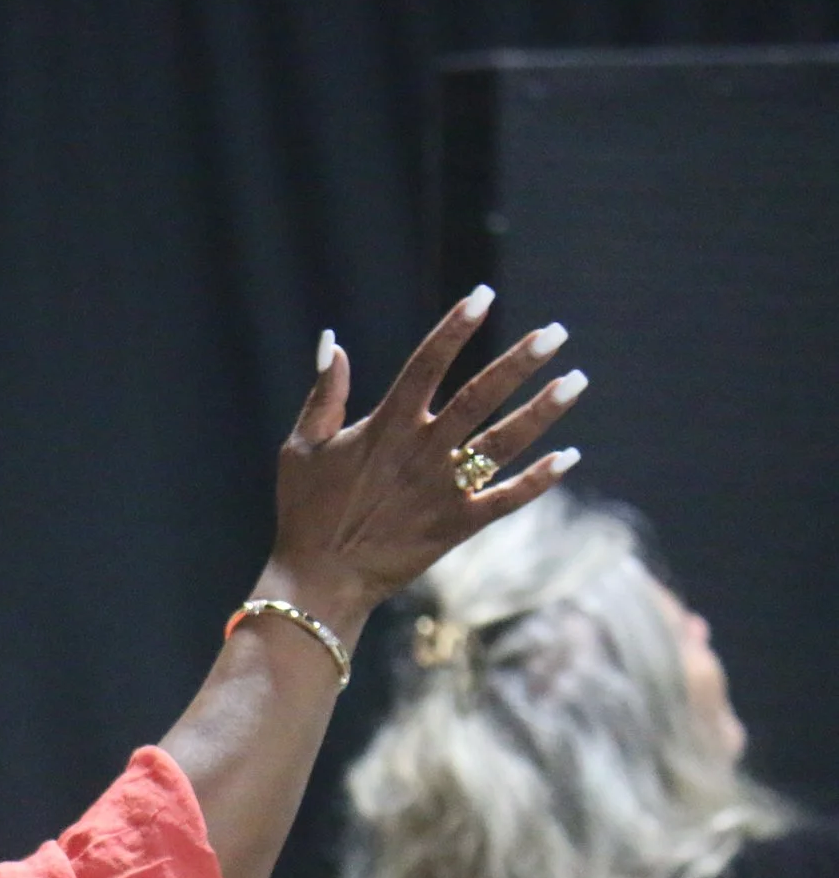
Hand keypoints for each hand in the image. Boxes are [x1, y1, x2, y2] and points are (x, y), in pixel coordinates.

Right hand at [272, 287, 586, 630]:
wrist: (319, 581)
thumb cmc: (304, 512)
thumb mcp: (301, 448)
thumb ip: (323, 395)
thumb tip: (332, 341)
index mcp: (384, 427)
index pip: (427, 364)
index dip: (455, 328)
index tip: (483, 296)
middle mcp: (421, 452)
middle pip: (479, 396)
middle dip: (520, 362)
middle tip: (556, 333)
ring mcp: (442, 490)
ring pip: (503, 442)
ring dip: (542, 411)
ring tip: (576, 380)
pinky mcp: (456, 526)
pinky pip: (506, 499)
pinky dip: (538, 479)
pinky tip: (569, 456)